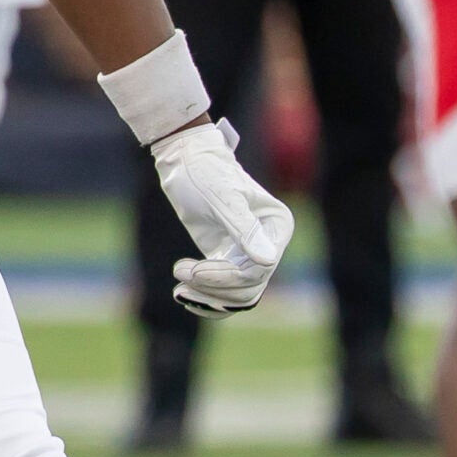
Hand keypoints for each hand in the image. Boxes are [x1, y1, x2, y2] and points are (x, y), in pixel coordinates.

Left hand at [152, 119, 292, 315]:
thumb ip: (245, 230)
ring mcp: (250, 254)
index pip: (259, 270)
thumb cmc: (206, 171)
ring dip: (207, 297)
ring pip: (236, 295)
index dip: (226, 277)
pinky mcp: (228, 259)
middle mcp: (269, 243)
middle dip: (214, 288)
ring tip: (179, 287)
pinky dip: (205, 297)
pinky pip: (224, 291)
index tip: (193, 271)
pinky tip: (183, 292)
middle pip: (248, 288)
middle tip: (180, 274)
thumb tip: (268, 261)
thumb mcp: (223, 199)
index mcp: (277, 226)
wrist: (185, 159)